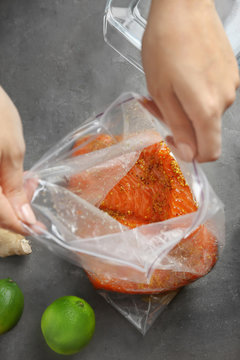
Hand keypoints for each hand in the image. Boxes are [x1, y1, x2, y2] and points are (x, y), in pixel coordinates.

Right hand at [0, 86, 35, 233]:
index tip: (38, 228)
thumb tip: (24, 218)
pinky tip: (10, 175)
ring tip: (25, 180)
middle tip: (32, 191)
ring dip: (8, 197)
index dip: (21, 225)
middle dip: (16, 208)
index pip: (1, 218)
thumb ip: (14, 188)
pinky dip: (1, 186)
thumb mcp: (10, 150)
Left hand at [142, 0, 239, 161]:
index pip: (210, 152)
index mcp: (206, 109)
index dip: (191, 154)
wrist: (184, 5)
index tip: (173, 141)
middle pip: (205, 131)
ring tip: (168, 85)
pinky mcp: (231, 72)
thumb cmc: (166, 44)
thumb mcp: (161, 92)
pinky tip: (182, 75)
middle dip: (182, 125)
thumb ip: (177, 126)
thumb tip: (187, 153)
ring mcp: (230, 85)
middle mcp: (225, 100)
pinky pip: (213, 94)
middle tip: (159, 106)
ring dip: (187, 107)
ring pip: (207, 112)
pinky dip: (197, 93)